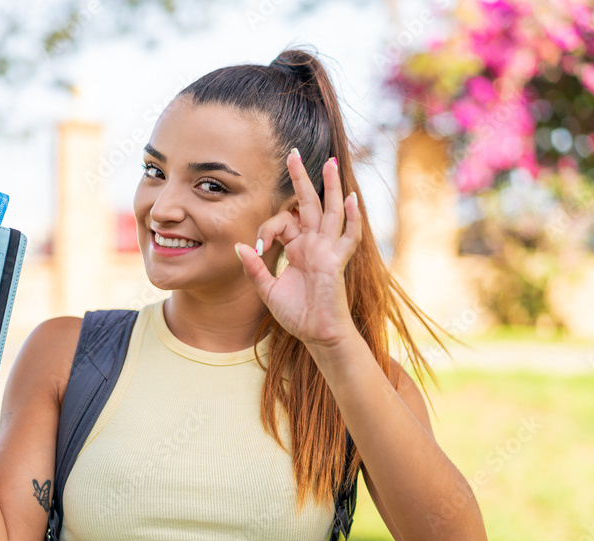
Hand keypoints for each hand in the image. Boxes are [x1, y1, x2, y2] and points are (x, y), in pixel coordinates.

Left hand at [235, 150, 361, 347]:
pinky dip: (352, 218)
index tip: (258, 245)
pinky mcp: (337, 261)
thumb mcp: (268, 289)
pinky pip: (348, 236)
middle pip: (309, 203)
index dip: (268, 227)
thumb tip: (241, 247)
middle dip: (301, 179)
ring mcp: (328, 250)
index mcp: (298, 247)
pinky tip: (352, 198)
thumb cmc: (296, 313)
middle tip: (293, 153)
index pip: (283, 221)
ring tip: (331, 162)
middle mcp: (314, 243)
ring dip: (331, 187)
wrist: (316, 334)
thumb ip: (255, 268)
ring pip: (331, 211)